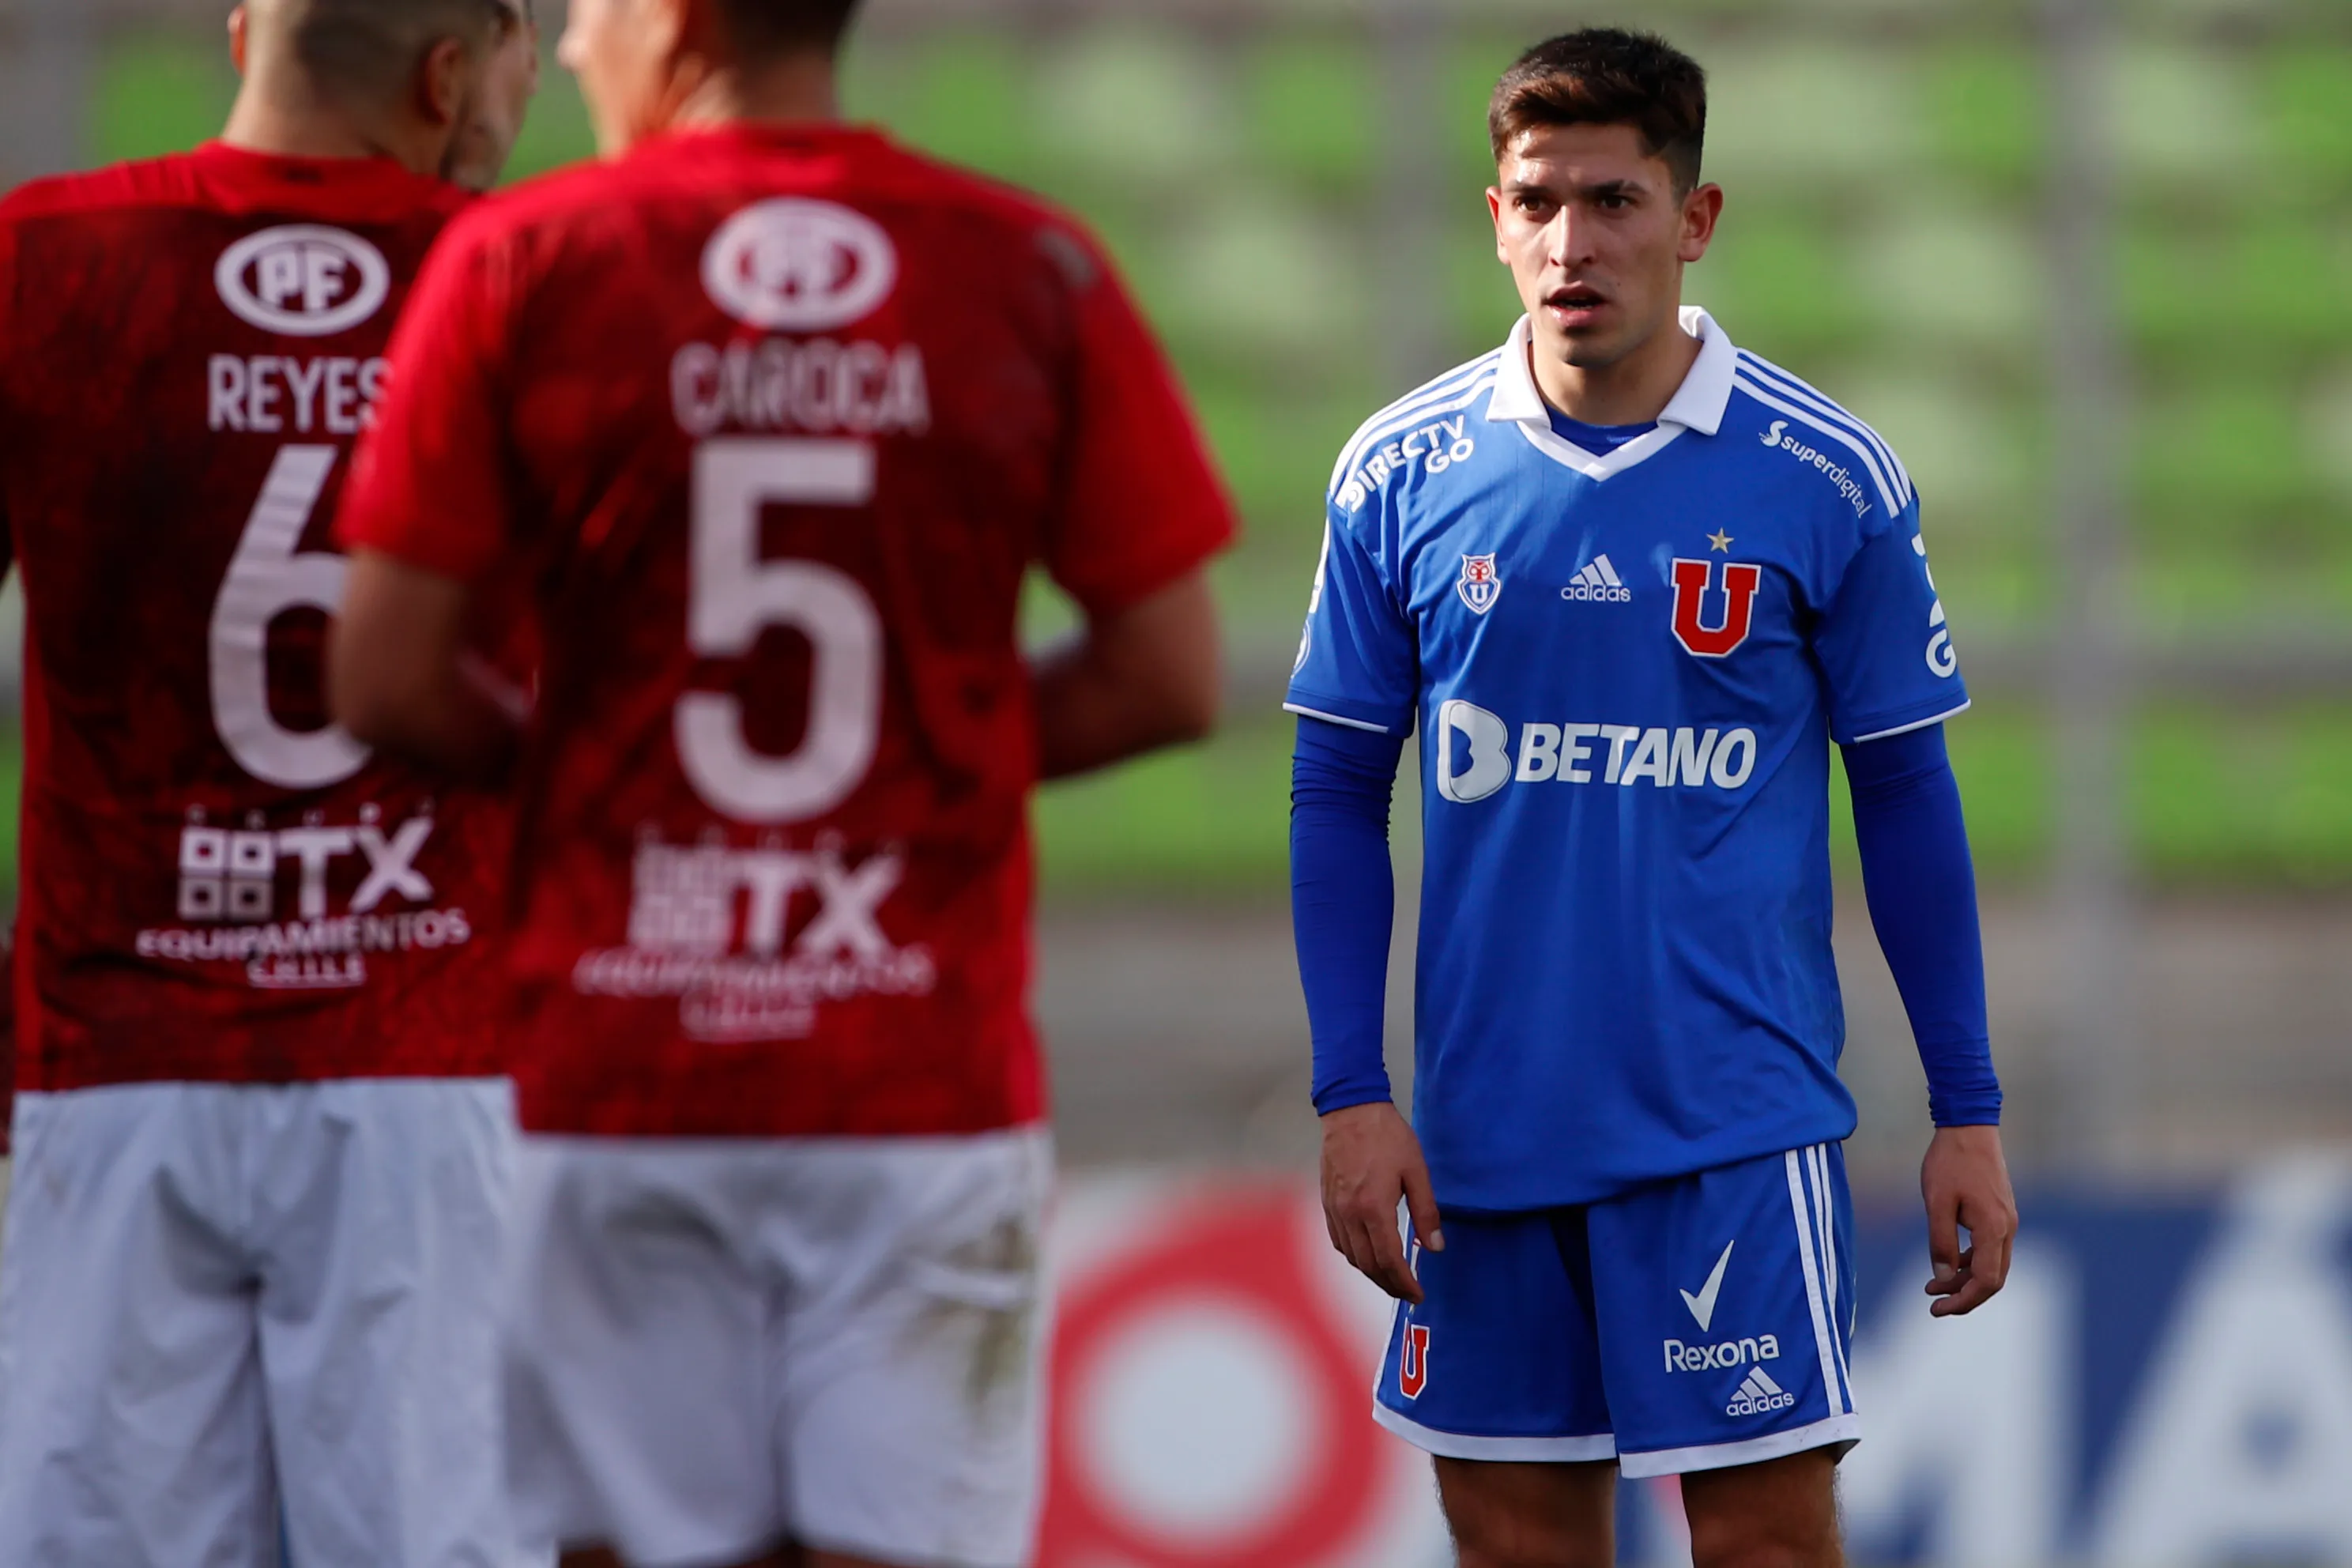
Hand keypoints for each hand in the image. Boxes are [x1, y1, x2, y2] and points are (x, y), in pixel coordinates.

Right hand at [1319, 1100, 1442, 1302]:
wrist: (1351, 1110)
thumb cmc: (1388, 1137)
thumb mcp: (1417, 1171)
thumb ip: (1426, 1212)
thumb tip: (1435, 1248)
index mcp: (1375, 1208)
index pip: (1390, 1260)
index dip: (1405, 1283)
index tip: (1418, 1295)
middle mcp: (1350, 1214)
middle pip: (1369, 1265)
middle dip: (1390, 1285)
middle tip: (1408, 1292)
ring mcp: (1335, 1209)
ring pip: (1352, 1256)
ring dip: (1372, 1274)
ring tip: (1392, 1278)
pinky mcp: (1327, 1202)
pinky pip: (1339, 1241)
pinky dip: (1354, 1256)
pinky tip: (1367, 1255)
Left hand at [1920, 1124, 2016, 1316]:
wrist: (1969, 1127)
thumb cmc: (1950, 1162)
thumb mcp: (1936, 1203)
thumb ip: (1940, 1242)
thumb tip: (1942, 1279)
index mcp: (1994, 1229)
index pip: (1986, 1281)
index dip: (1963, 1300)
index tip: (1936, 1309)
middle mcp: (2007, 1229)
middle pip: (1992, 1279)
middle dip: (1964, 1296)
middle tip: (1933, 1305)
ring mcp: (2006, 1221)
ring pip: (1991, 1264)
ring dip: (1964, 1279)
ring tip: (1931, 1286)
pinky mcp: (1999, 1213)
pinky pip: (1989, 1248)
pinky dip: (1969, 1261)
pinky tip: (1947, 1261)